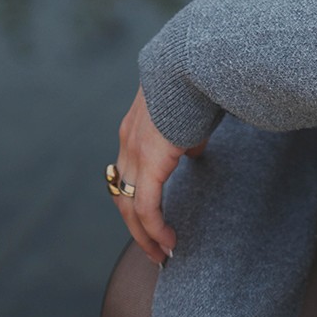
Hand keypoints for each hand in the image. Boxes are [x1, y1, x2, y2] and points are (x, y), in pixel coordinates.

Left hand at [112, 86, 207, 264]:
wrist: (187, 64)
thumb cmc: (192, 80)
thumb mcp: (185, 109)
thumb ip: (185, 132)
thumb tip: (193, 150)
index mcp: (134, 129)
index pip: (127, 171)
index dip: (137, 196)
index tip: (152, 216)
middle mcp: (127, 144)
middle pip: (122, 195)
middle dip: (136, 225)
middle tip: (152, 246)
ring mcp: (134, 155)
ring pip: (130, 208)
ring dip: (143, 235)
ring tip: (160, 252)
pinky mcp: (149, 165)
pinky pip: (147, 208)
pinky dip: (155, 229)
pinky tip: (169, 242)